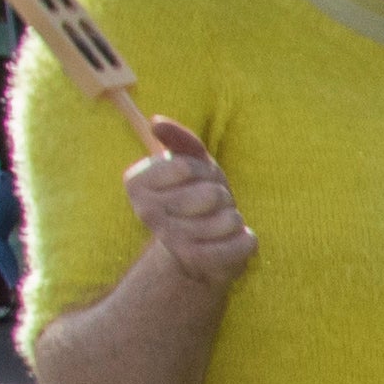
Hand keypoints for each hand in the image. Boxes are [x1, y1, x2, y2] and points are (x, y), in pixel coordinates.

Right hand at [122, 114, 253, 291]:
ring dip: (234, 219)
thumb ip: (179, 140)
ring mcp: (170, 239)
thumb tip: (155, 121)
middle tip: (211, 205)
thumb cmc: (196, 196)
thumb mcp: (191, 162)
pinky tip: (234, 242)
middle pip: (212, 193)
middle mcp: (146, 212)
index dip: (204, 171)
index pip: (188, 167)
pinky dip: (248, 240)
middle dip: (223, 196)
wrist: (197, 249)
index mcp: (136, 183)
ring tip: (218, 224)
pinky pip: (242, 243)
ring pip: (230, 219)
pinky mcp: (197, 262)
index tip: (196, 181)